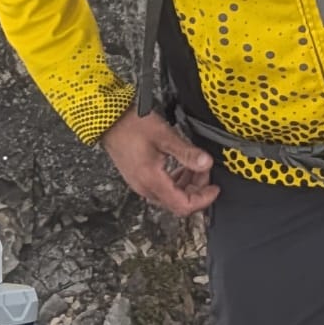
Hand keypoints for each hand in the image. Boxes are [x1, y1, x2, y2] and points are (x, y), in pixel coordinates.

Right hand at [100, 106, 218, 215]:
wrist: (108, 119)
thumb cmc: (131, 125)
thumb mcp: (164, 136)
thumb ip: (187, 153)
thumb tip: (206, 163)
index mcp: (152, 181)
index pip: (183, 205)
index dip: (203, 200)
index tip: (215, 188)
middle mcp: (145, 188)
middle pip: (178, 203)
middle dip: (197, 190)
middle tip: (204, 170)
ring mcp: (140, 184)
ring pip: (170, 196)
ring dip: (186, 185)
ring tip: (194, 165)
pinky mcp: (138, 177)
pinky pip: (161, 188)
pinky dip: (175, 181)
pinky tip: (179, 165)